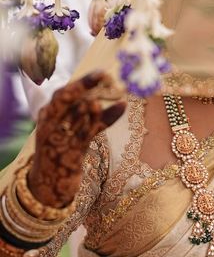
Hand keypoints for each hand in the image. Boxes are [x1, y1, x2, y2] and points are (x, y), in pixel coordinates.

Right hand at [28, 72, 125, 208]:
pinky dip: (106, 117)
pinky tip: (122, 107)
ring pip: (76, 115)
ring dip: (94, 102)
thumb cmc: (65, 150)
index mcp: (47, 114)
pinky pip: (89, 132)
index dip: (84, 81)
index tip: (103, 72)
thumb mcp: (74, 130)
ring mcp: (58, 138)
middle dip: (85, 85)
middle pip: (66, 99)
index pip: (63, 93)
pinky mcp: (70, 152)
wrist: (49, 183)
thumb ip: (94, 115)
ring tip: (111, 92)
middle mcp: (50, 123)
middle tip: (106, 75)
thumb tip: (121, 100)